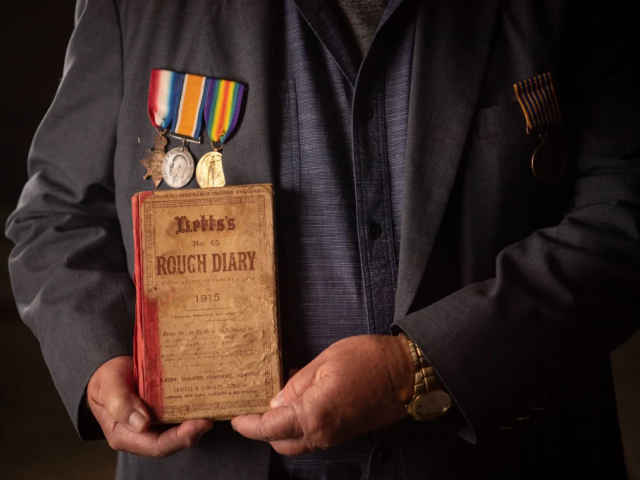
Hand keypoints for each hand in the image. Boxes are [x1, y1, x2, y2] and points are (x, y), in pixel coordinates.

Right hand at [87, 356, 212, 456]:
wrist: (110, 369)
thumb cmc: (106, 380)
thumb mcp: (108, 386)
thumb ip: (120, 403)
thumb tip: (141, 423)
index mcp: (126, 435)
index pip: (157, 446)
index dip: (179, 439)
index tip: (198, 425)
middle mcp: (144, 433)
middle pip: (173, 441)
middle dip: (194, 432)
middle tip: (211, 417)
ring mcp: (156, 422)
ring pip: (180, 427)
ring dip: (197, 420)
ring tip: (214, 407)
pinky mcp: (165, 410)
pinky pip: (181, 413)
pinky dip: (194, 407)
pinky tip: (206, 398)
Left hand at [231, 335, 413, 454]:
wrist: (407, 373)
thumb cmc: (370, 360)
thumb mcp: (325, 361)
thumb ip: (296, 383)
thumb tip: (276, 399)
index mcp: (315, 414)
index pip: (270, 428)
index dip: (249, 425)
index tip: (236, 419)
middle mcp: (324, 433)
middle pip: (281, 442)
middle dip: (263, 429)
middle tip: (252, 407)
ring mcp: (336, 436)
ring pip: (298, 442)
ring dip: (281, 428)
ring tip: (273, 402)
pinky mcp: (345, 433)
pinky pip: (314, 436)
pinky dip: (299, 425)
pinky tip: (298, 401)